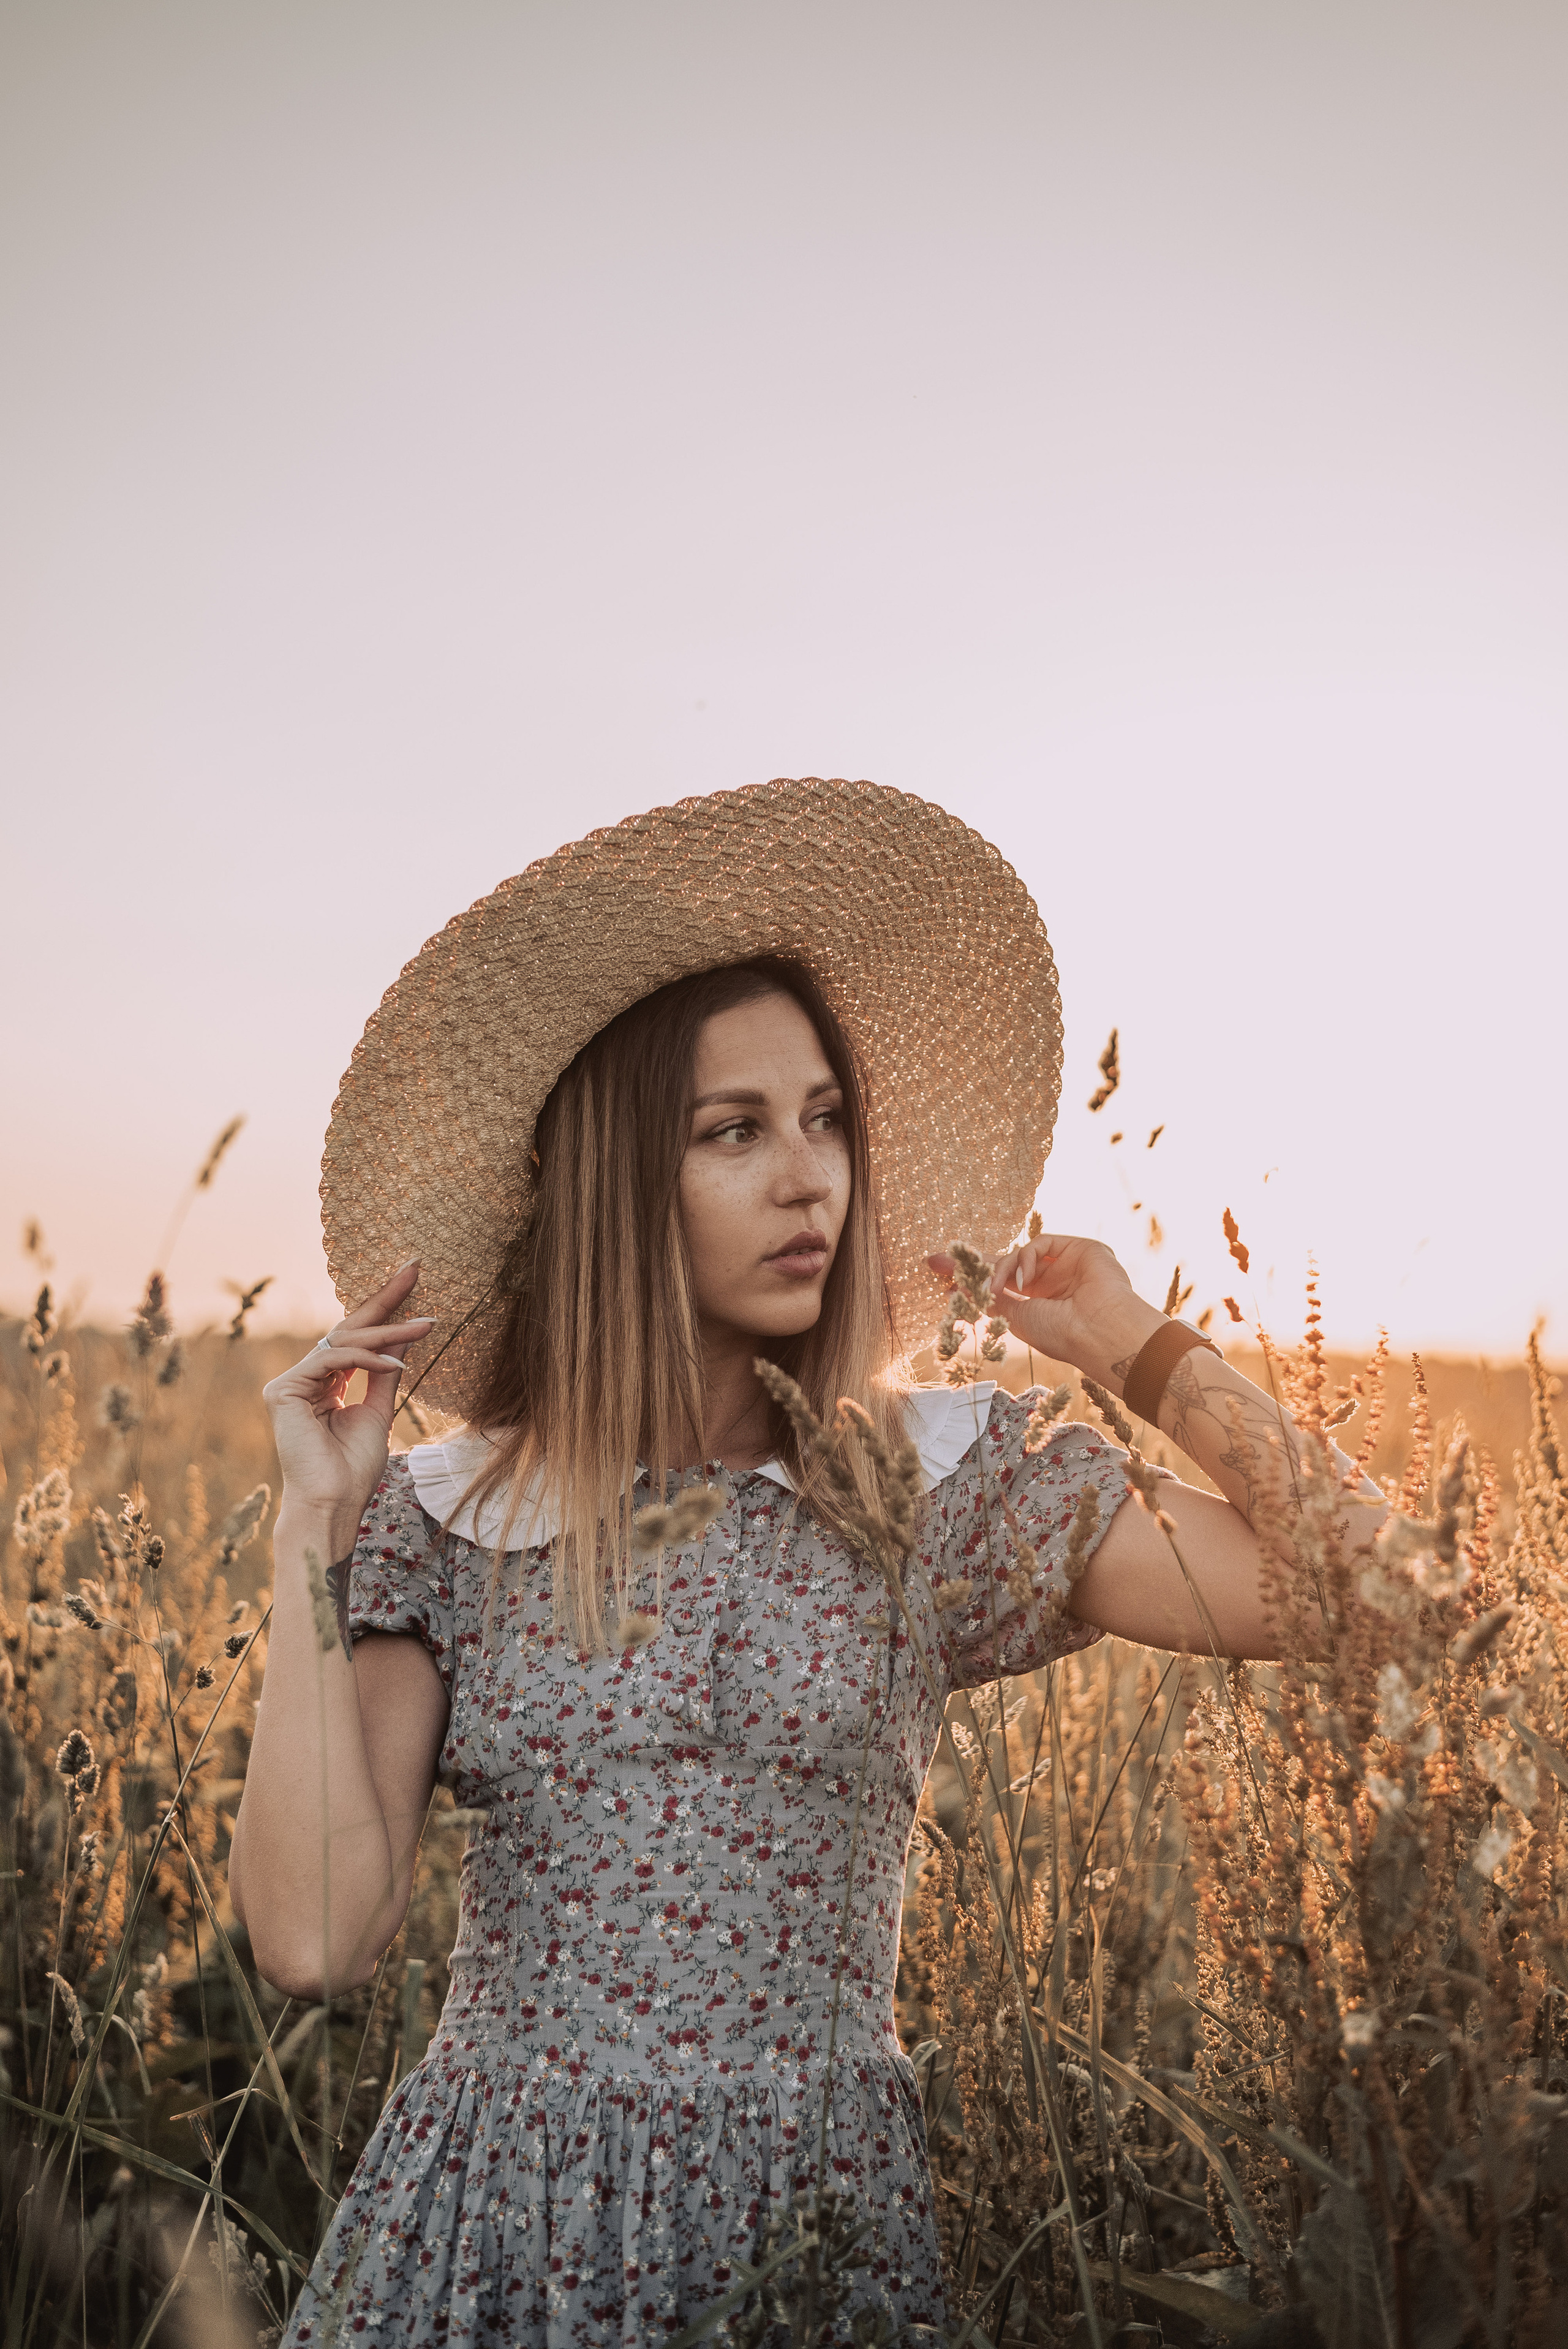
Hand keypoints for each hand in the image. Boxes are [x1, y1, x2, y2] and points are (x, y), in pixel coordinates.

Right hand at [262, 1262, 433, 1545]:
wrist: (333, 1503)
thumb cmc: (354, 1468)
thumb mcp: (380, 1409)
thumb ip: (386, 1371)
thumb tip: (406, 1335)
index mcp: (325, 1384)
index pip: (357, 1337)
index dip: (384, 1308)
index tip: (411, 1277)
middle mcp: (305, 1378)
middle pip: (348, 1329)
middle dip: (384, 1299)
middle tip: (414, 1268)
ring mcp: (290, 1383)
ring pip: (343, 1342)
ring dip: (388, 1332)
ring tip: (425, 1325)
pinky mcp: (283, 1390)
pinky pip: (332, 1360)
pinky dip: (367, 1358)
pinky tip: (396, 1365)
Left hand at [926, 1234, 1163, 1391]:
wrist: (1099, 1332)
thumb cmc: (1061, 1334)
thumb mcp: (1017, 1318)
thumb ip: (993, 1298)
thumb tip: (960, 1288)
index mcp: (1038, 1304)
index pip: (1000, 1285)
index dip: (972, 1279)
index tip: (940, 1276)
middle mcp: (1051, 1284)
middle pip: (1004, 1264)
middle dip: (971, 1264)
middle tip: (937, 1261)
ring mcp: (1065, 1265)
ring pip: (1020, 1254)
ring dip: (1000, 1268)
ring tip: (995, 1288)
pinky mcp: (1079, 1249)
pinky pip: (1040, 1243)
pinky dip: (1025, 1259)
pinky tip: (1025, 1280)